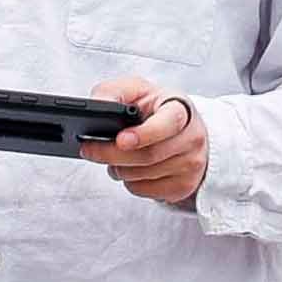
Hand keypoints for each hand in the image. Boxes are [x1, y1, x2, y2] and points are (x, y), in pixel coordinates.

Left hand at [92, 78, 205, 207]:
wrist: (181, 130)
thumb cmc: (155, 108)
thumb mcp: (136, 90)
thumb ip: (114, 92)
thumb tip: (95, 106)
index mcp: (181, 108)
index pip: (168, 122)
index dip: (144, 134)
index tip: (120, 140)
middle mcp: (192, 137)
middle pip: (149, 155)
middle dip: (112, 154)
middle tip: (89, 150)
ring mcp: (191, 164)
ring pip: (143, 175)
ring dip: (118, 169)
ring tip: (110, 158)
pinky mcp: (184, 186)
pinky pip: (146, 190)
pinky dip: (129, 181)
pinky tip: (128, 168)